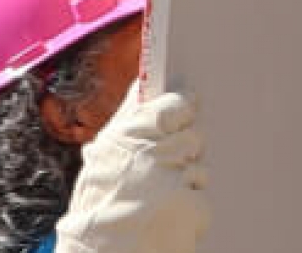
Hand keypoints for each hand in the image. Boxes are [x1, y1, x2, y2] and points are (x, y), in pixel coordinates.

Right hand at [54, 92, 210, 252]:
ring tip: (158, 202)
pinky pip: (203, 199)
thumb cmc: (98, 205)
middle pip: (193, 136)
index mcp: (130, 135)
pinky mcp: (192, 206)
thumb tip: (143, 84)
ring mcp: (175, 179)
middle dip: (185, 152)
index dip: (183, 109)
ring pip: (200, 169)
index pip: (174, 105)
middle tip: (163, 173)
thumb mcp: (102, 156)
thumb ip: (128, 120)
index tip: (187, 108)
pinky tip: (169, 219)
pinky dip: (191, 210)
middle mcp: (154, 152)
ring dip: (187, 184)